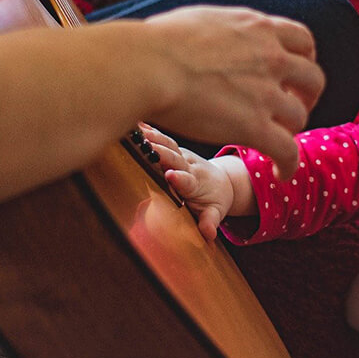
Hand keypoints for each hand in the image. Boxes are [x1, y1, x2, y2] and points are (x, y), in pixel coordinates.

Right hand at [141, 125, 237, 241]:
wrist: (222, 181)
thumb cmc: (215, 200)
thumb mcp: (215, 212)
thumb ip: (210, 221)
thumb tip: (209, 234)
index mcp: (196, 183)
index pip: (188, 181)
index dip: (180, 178)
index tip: (171, 176)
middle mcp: (188, 166)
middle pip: (175, 158)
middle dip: (162, 153)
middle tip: (147, 146)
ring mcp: (181, 155)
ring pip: (168, 145)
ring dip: (154, 138)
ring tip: (137, 131)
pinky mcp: (175, 149)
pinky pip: (163, 139)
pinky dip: (150, 131)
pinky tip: (136, 123)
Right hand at [142, 6, 324, 177]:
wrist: (146, 66)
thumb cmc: (156, 44)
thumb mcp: (200, 19)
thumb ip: (221, 29)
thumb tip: (211, 35)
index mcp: (257, 27)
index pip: (302, 40)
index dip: (303, 60)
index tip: (291, 75)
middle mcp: (270, 57)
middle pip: (313, 79)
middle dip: (306, 96)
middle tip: (292, 108)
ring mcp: (266, 92)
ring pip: (299, 117)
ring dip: (291, 131)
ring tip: (276, 143)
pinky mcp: (255, 126)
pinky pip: (287, 151)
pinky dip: (289, 164)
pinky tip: (280, 173)